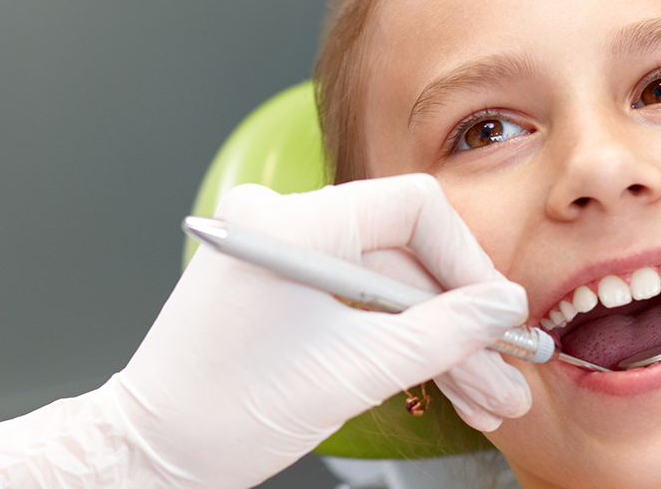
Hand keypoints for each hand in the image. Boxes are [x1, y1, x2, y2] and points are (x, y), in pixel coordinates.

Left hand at [0, 174, 530, 488]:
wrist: (153, 452)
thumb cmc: (222, 410)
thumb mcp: (353, 372)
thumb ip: (441, 334)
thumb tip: (500, 308)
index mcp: (293, 221)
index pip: (413, 208)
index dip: (467, 262)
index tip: (497, 314)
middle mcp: (283, 224)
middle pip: (405, 257)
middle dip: (459, 323)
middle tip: (507, 370)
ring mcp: (280, 258)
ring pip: (386, 291)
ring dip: (438, 346)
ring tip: (487, 398)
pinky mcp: (279, 293)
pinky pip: (354, 307)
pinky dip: (396, 346)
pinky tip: (446, 383)